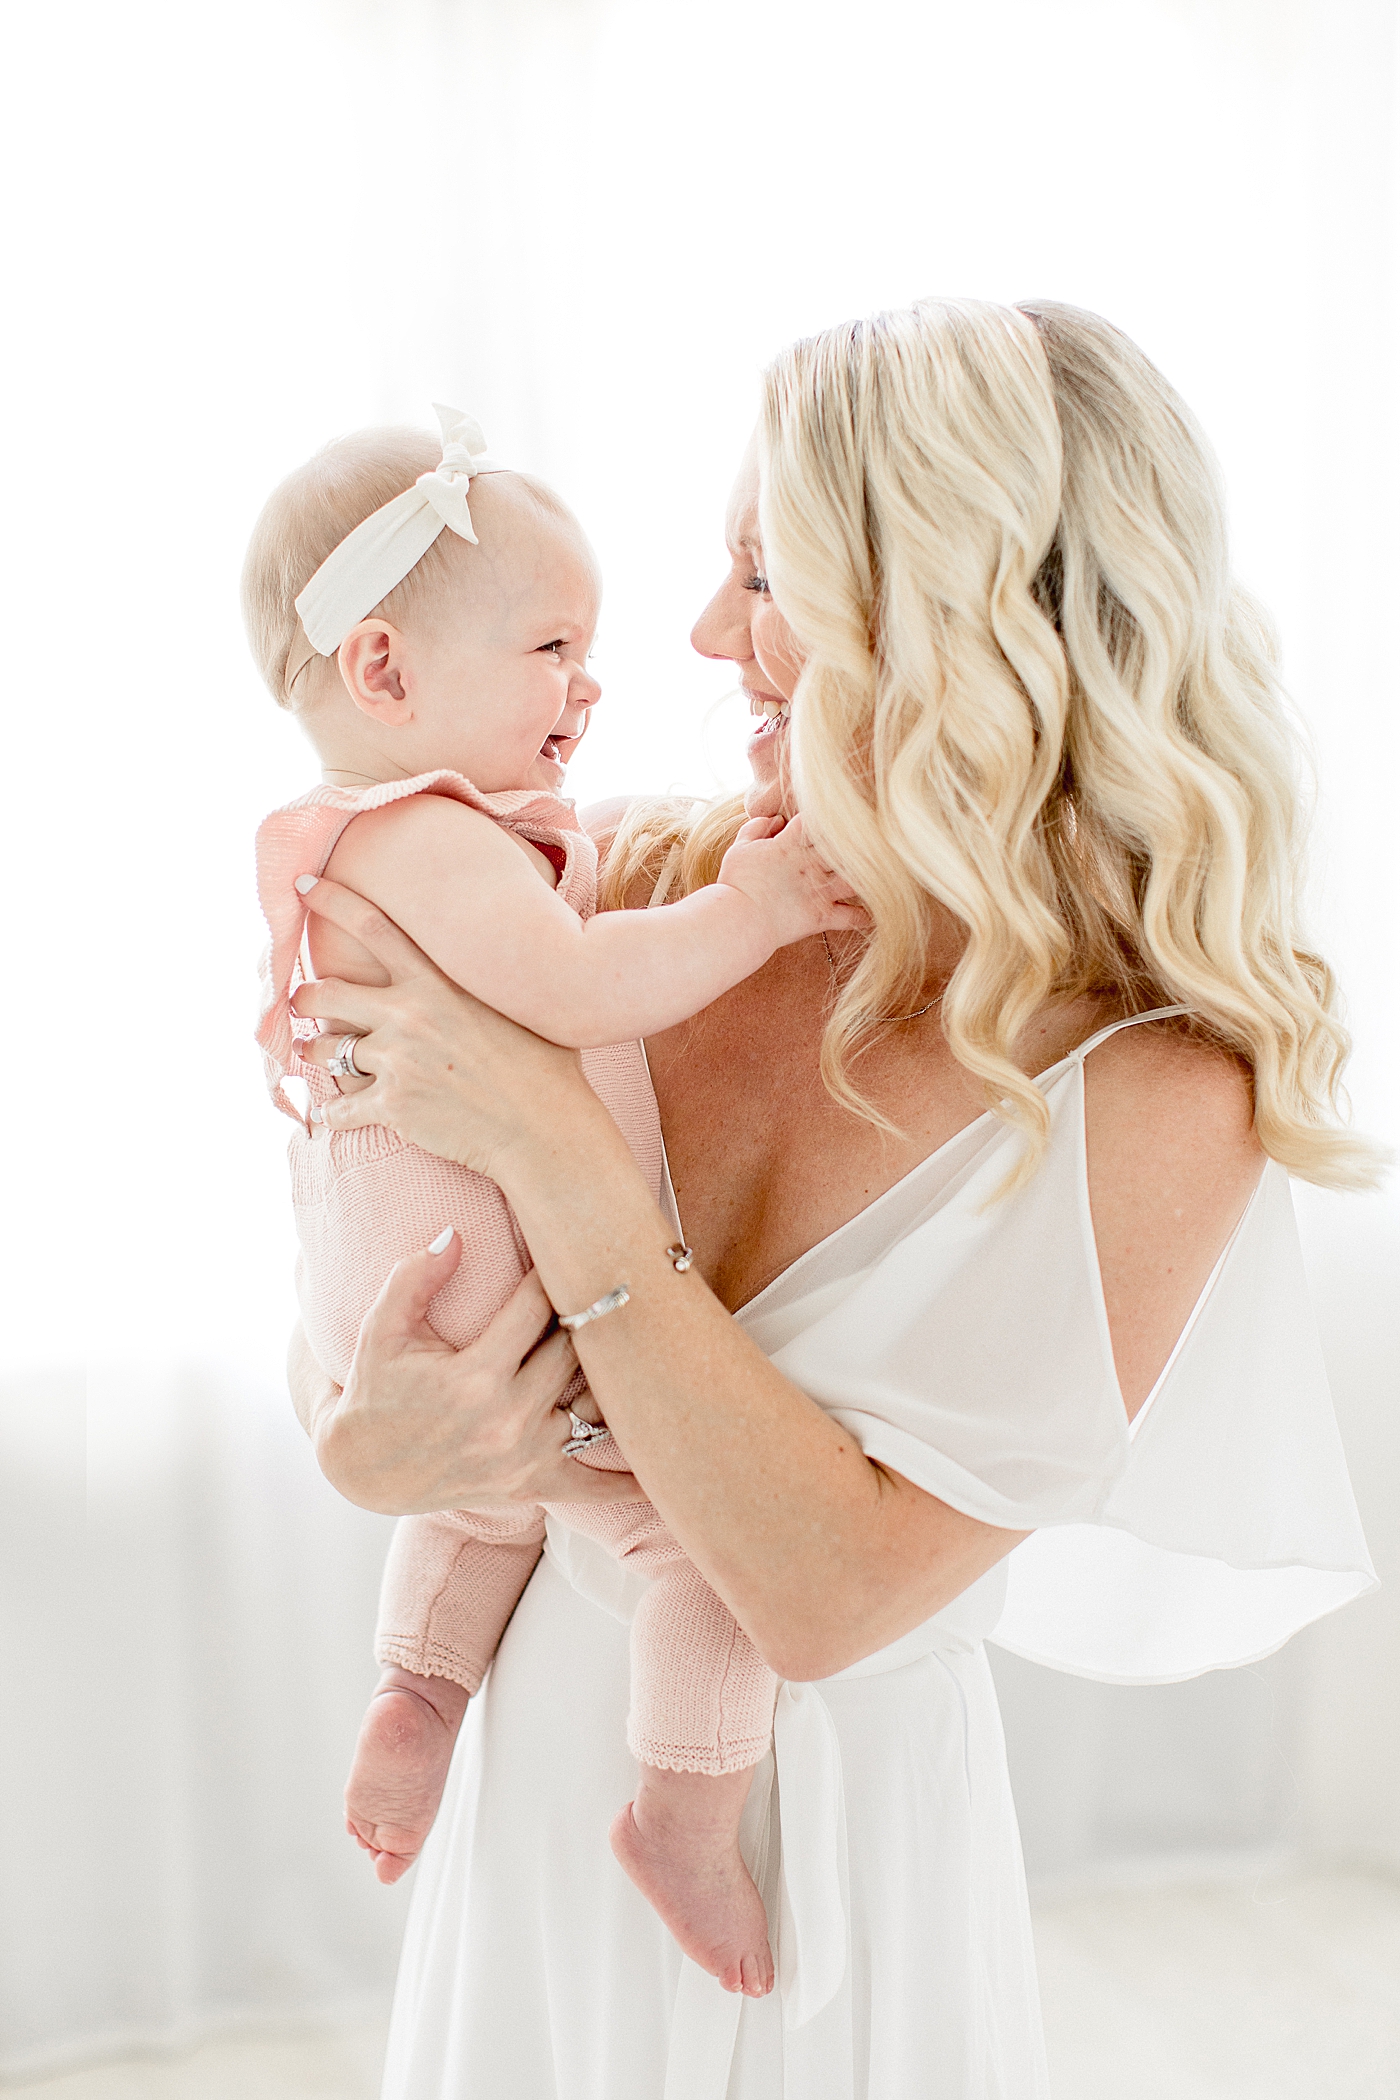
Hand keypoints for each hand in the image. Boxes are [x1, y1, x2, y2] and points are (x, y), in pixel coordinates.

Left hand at [290, 875, 597, 1177]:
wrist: (545, 1128)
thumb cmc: (545, 1067)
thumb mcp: (519, 1003)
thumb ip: (485, 977)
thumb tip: (500, 946)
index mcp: (438, 981)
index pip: (371, 925)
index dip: (331, 901)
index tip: (302, 888)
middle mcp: (410, 1014)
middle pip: (327, 991)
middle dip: (305, 997)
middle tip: (301, 1001)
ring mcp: (397, 1061)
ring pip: (325, 1050)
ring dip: (314, 1052)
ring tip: (313, 1055)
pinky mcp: (392, 1106)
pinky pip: (339, 1108)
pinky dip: (333, 1114)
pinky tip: (331, 1117)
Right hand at [313, 1230, 643, 1514]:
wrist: (362, 1470)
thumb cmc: (376, 1390)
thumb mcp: (381, 1330)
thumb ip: (415, 1277)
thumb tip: (455, 1232)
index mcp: (475, 1376)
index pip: (538, 1307)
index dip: (559, 1270)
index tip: (576, 1243)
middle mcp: (508, 1419)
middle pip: (577, 1350)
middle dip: (594, 1312)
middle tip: (620, 1278)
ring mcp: (525, 1457)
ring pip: (597, 1404)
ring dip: (621, 1375)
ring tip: (654, 1337)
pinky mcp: (533, 1486)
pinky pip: (597, 1486)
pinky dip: (634, 1478)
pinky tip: (671, 1458)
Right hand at [717, 813, 867, 946]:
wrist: (738, 920)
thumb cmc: (735, 884)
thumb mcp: (739, 850)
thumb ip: (756, 829)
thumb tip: (774, 818)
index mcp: (790, 845)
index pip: (815, 819)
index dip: (826, 813)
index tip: (834, 812)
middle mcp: (809, 864)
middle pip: (844, 844)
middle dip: (858, 838)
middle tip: (870, 835)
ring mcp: (818, 890)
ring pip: (855, 876)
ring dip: (868, 873)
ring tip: (879, 871)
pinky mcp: (821, 915)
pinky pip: (851, 917)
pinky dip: (865, 916)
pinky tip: (874, 913)